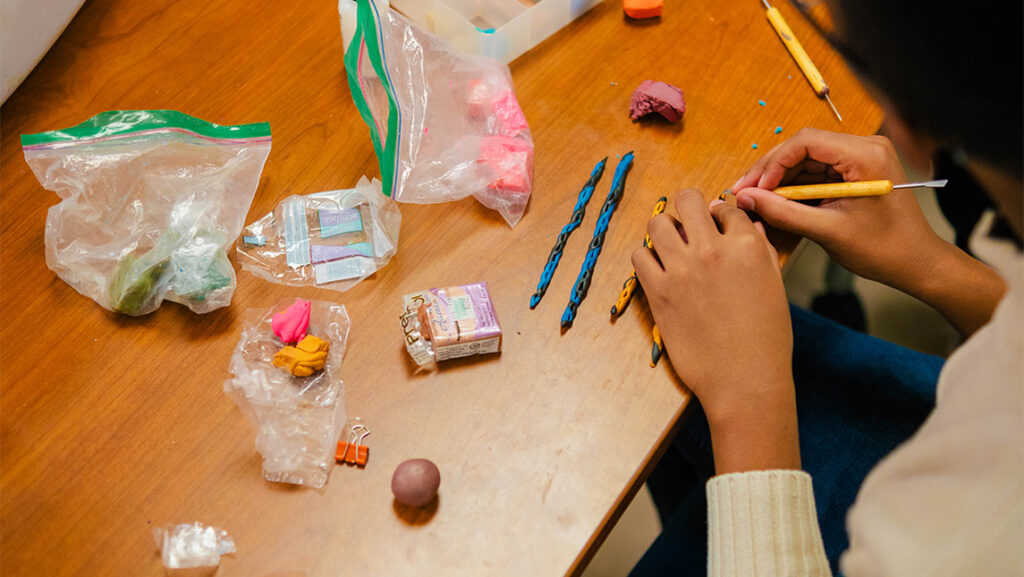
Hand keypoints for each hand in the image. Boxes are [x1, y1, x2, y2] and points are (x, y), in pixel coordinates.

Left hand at [633, 189, 799, 472]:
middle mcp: (713, 249)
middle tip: (688, 226)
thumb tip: (749, 224)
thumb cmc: (766, 338)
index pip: (726, 207)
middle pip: (688, 200)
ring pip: (657, 223)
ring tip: (670, 247)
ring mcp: (683, 269)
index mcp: (747, 246)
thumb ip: (760, 250)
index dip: (720, 215)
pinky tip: (658, 271)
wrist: (744, 380)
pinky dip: (646, 258)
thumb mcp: (773, 286)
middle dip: (688, 208)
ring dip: (662, 231)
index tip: (715, 227)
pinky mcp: (659, 291)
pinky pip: (639, 256)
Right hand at [732, 128, 946, 289]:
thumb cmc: (883, 249)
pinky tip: (775, 200)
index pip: (806, 142)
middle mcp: (864, 147)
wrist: (917, 262)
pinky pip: (817, 171)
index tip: (753, 188)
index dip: (773, 163)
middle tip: (743, 192)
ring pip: (807, 159)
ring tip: (754, 198)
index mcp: (865, 155)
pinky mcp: (855, 171)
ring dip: (780, 179)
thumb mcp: (828, 231)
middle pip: (803, 146)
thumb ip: (784, 212)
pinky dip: (794, 186)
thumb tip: (746, 199)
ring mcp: (861, 158)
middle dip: (771, 170)